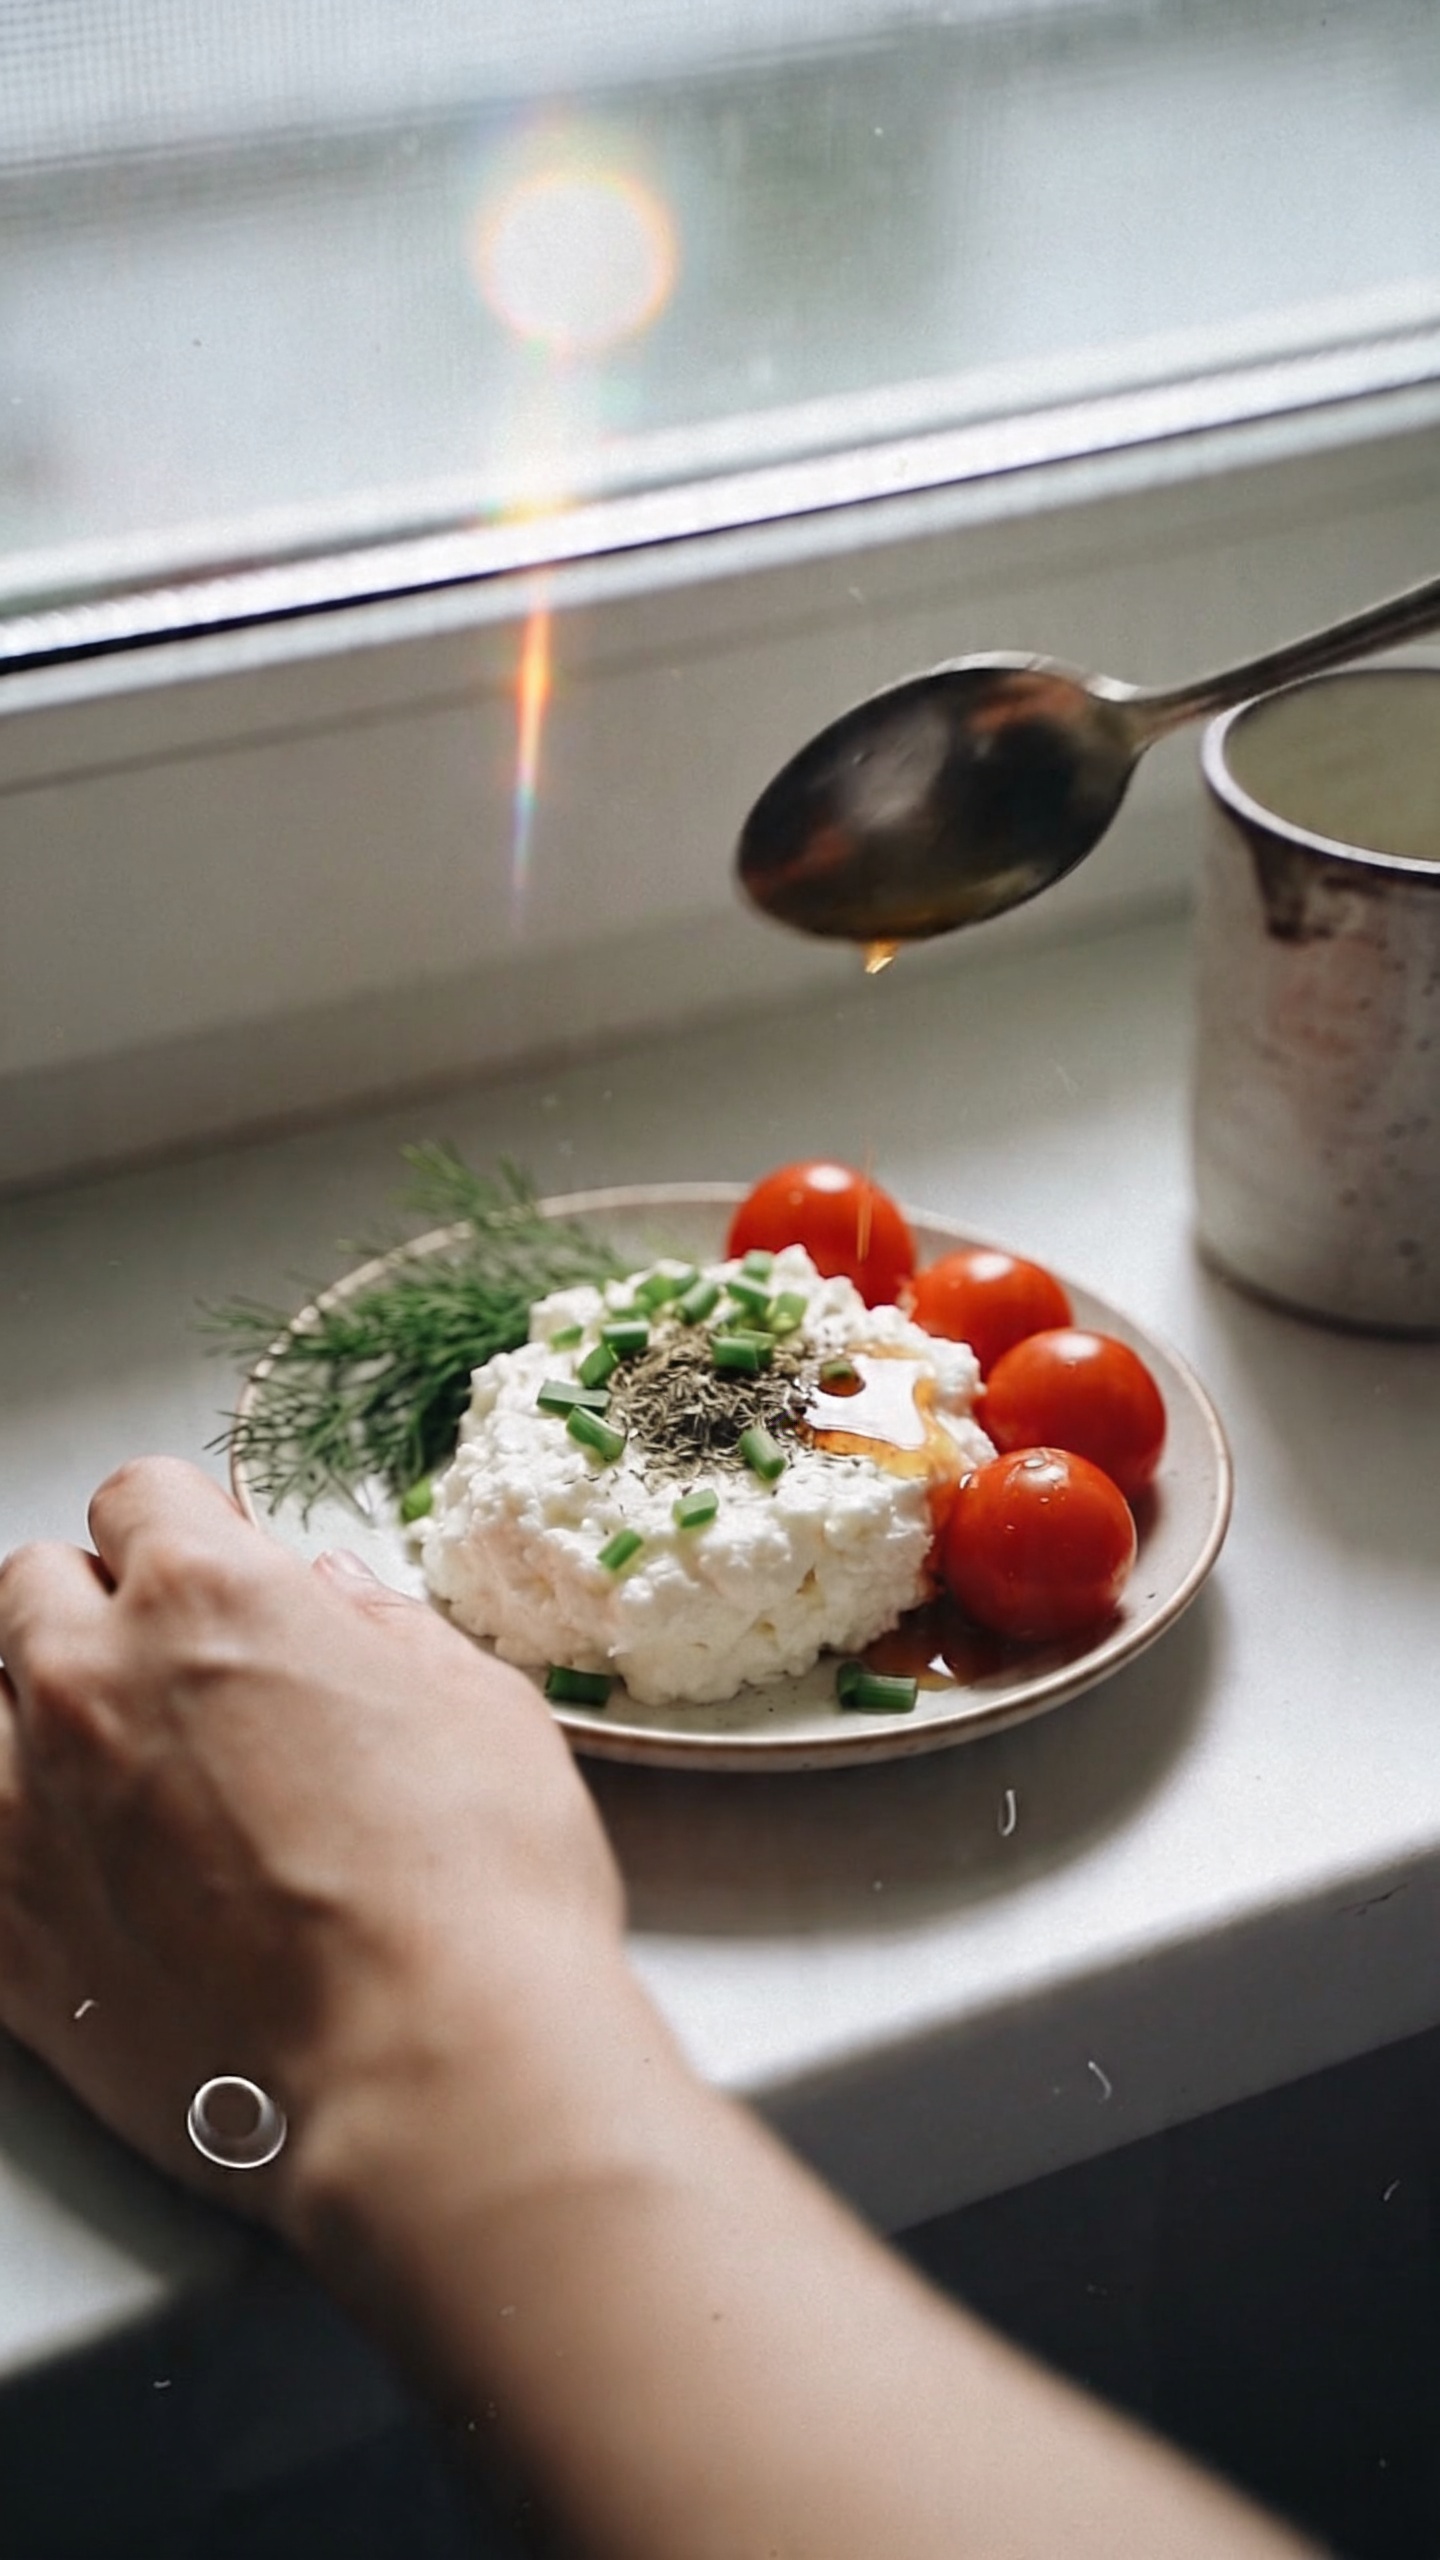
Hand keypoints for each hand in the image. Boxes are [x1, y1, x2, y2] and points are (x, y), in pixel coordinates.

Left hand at [0, 1458, 627, 2229]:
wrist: (428, 2073)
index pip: (138, 1497)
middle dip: (95, 1612)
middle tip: (173, 1680)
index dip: (186, 1531)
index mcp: (208, 1597)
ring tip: (122, 1788)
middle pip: (29, 1588)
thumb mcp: (481, 1709)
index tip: (218, 1573)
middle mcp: (91, 1682)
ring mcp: (27, 1813)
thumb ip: (385, 1631)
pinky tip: (92, 1882)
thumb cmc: (477, 1887)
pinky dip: (20, 1843)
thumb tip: (335, 1601)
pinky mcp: (3, 1938)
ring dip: (37, 1725)